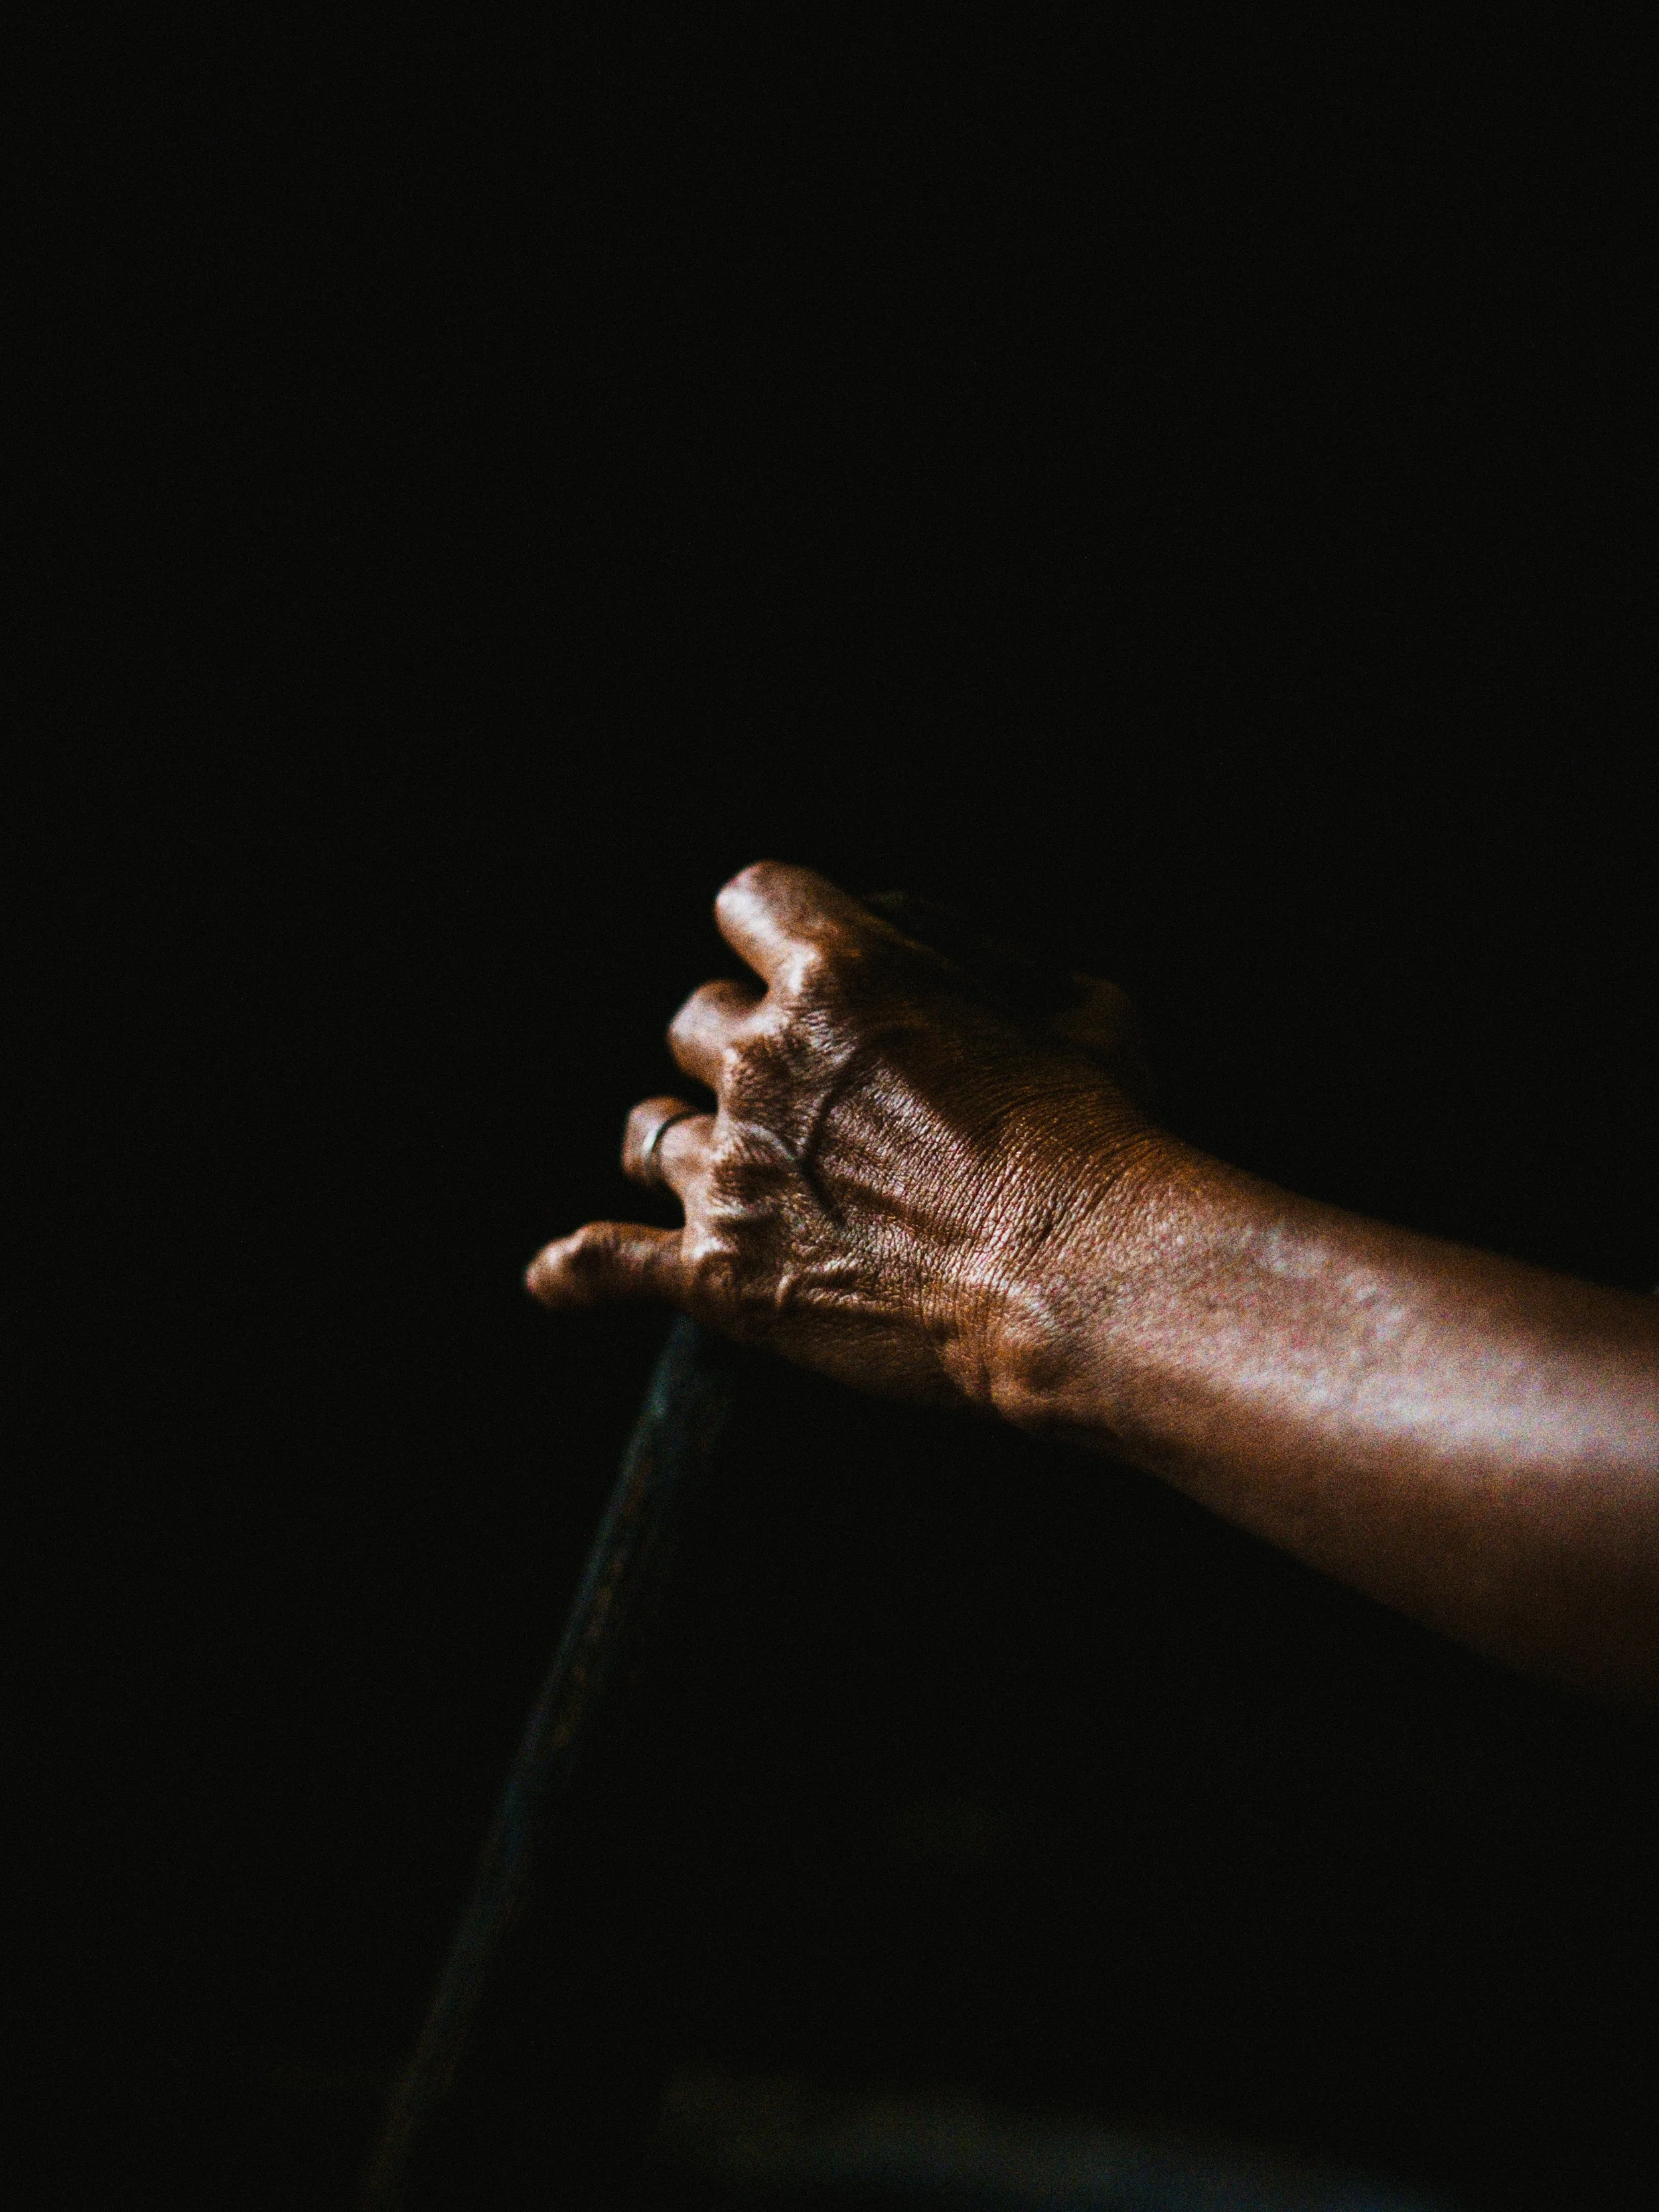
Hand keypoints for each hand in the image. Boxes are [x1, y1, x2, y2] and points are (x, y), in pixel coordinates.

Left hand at [526, 864, 1161, 1410]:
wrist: (1083, 1281)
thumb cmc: (1102, 1138)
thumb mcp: (1083, 1002)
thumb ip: (993, 958)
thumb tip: (930, 950)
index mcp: (839, 973)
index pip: (749, 899)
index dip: (774, 932)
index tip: (801, 967)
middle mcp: (763, 1058)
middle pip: (694, 1019)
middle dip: (739, 1046)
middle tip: (801, 1094)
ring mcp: (733, 1169)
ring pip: (649, 1131)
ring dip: (685, 1140)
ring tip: (723, 1168)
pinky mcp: (719, 1274)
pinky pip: (606, 1262)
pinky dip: (581, 1269)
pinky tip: (559, 1275)